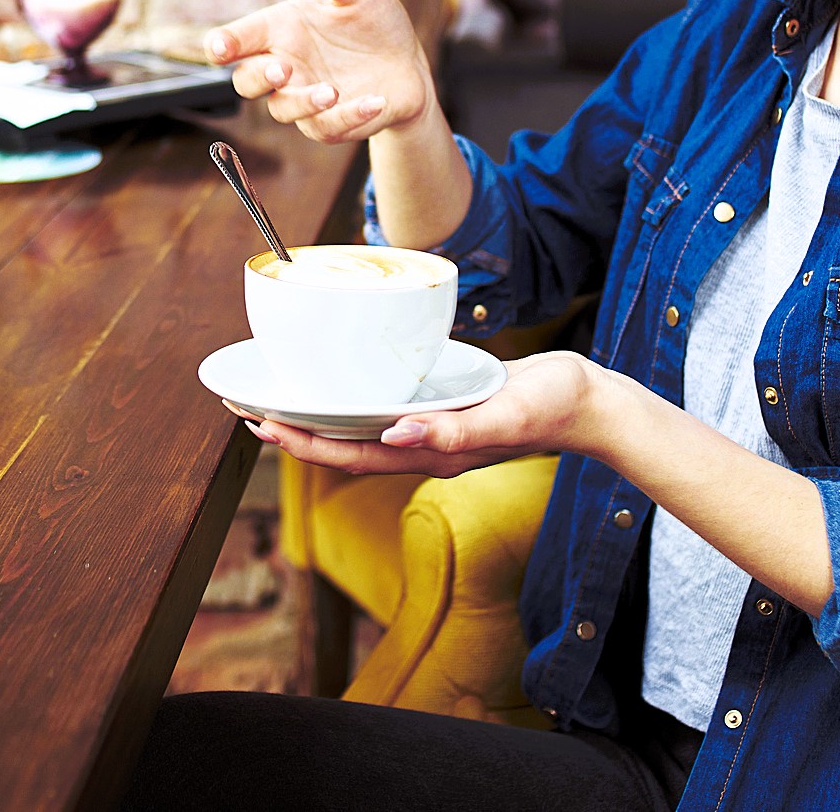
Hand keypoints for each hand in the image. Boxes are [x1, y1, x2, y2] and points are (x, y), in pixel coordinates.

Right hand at [204, 0, 432, 143]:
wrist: (409, 62)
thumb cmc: (373, 21)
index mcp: (279, 30)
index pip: (237, 40)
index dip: (222, 44)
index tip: (221, 47)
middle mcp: (285, 67)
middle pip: (246, 81)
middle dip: (259, 77)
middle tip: (283, 68)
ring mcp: (304, 98)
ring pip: (283, 109)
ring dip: (304, 102)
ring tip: (331, 91)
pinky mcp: (331, 124)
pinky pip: (328, 128)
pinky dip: (349, 117)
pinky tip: (373, 101)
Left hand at [237, 351, 607, 478]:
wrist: (589, 402)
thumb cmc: (552, 407)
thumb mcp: (505, 413)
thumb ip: (455, 430)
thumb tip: (399, 433)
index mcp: (433, 454)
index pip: (351, 456)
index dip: (304, 443)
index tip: (264, 425)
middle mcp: (426, 447)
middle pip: (346, 448)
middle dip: (297, 433)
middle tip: (250, 411)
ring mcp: (434, 431)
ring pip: (362, 432)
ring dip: (320, 420)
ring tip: (282, 400)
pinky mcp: (445, 411)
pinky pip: (387, 412)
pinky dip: (354, 403)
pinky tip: (342, 385)